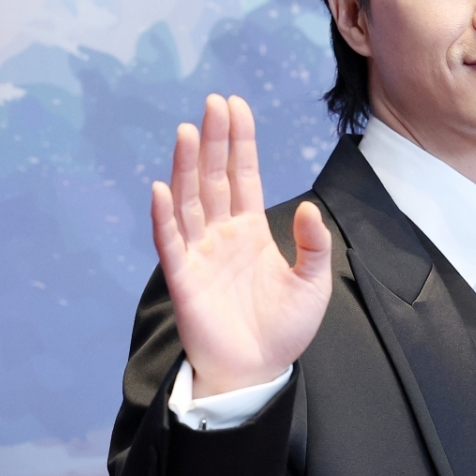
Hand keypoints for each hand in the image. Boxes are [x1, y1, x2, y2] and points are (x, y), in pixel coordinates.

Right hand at [151, 93, 332, 396]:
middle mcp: (221, 235)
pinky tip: (161, 189)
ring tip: (187, 131)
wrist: (258, 373)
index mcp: (250, 230)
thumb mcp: (313, 284)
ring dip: (186, 167)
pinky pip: (170, 244)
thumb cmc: (283, 331)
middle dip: (214, 141)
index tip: (236, 105)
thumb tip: (307, 207)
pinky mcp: (183, 280)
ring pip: (189, 201)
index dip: (240, 141)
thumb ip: (314, 245)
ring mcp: (199, 254)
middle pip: (213, 178)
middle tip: (213, 103)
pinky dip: (164, 218)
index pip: (242, 175)